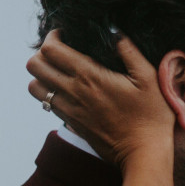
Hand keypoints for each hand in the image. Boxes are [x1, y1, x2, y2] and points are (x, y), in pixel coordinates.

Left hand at [26, 31, 184, 166]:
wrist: (143, 154)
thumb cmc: (151, 116)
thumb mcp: (149, 77)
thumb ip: (128, 50)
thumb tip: (114, 31)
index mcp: (89, 76)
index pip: (50, 50)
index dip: (53, 36)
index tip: (66, 34)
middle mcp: (73, 92)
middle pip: (34, 66)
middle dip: (42, 53)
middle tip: (60, 51)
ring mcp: (69, 110)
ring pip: (34, 87)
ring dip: (42, 75)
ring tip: (60, 70)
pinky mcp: (71, 124)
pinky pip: (46, 104)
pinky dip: (49, 93)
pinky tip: (68, 90)